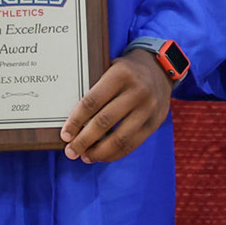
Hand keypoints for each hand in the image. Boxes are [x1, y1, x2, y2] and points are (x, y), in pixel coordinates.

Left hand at [60, 49, 172, 164]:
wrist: (160, 68)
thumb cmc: (126, 71)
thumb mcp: (111, 68)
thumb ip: (96, 89)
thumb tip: (73, 122)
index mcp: (120, 74)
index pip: (92, 102)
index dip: (76, 121)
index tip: (65, 135)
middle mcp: (137, 91)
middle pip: (104, 122)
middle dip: (84, 141)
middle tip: (70, 151)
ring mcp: (148, 108)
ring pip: (120, 138)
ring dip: (99, 152)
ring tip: (85, 156)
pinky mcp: (155, 122)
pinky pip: (133, 144)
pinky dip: (115, 154)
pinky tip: (102, 155)